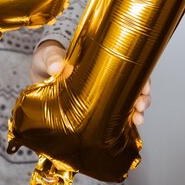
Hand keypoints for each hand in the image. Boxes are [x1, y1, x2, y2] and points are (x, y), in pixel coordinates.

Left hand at [30, 40, 151, 126]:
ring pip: (128, 101)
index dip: (141, 75)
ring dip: (136, 111)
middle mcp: (107, 76)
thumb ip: (52, 58)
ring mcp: (102, 92)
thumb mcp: (49, 54)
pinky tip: (130, 130)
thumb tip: (57, 66)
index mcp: (101, 58)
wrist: (39, 73)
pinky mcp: (94, 108)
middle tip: (140, 105)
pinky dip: (124, 123)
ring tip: (137, 119)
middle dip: (143, 96)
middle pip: (134, 85)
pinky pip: (114, 116)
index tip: (145, 85)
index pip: (129, 64)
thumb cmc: (48, 58)